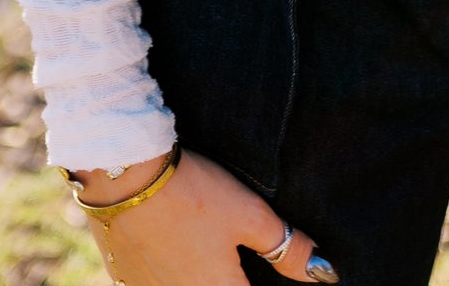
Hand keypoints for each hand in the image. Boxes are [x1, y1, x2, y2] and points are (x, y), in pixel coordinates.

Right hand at [70, 148, 337, 285]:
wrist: (123, 173)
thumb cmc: (192, 192)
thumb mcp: (249, 214)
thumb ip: (287, 248)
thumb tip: (324, 273)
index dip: (271, 284)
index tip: (274, 274)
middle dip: (240, 277)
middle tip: (242, 257)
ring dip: (210, 274)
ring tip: (213, 246)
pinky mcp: (127, 279)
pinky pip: (163, 283)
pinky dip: (179, 272)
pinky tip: (182, 246)